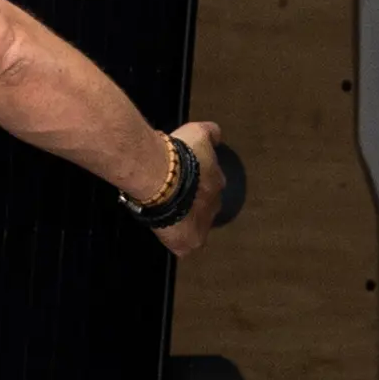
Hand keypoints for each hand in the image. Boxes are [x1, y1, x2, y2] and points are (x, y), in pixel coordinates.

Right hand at [152, 119, 226, 262]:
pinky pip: (183, 247)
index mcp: (217, 182)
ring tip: (169, 217)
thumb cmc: (178, 154)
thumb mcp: (198, 132)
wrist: (161, 177)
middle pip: (205, 208)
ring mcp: (202, 227)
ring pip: (197, 228)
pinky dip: (176, 242)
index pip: (210, 186)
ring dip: (185, 223)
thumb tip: (217, 134)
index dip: (197, 184)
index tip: (185, 181)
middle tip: (175, 199)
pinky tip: (166, 235)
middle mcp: (214, 206)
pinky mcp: (187, 243)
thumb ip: (210, 132)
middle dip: (193, 204)